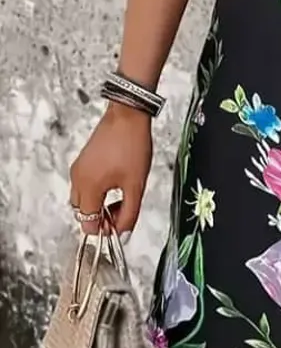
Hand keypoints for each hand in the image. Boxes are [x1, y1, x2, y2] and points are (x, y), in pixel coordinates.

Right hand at [69, 103, 152, 237]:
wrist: (128, 114)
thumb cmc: (132, 146)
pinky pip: (85, 183)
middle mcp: (77, 179)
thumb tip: (123, 233)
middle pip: (82, 212)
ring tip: (123, 192)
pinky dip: (97, 189)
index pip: (86, 223)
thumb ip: (130, 212)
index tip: (121, 222)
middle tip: (123, 207)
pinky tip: (116, 179)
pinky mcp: (83, 159)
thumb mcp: (136, 184)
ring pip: (83, 198)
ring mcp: (78, 168)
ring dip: (99, 202)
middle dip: (100, 216)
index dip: (104, 229)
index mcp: (88, 188)